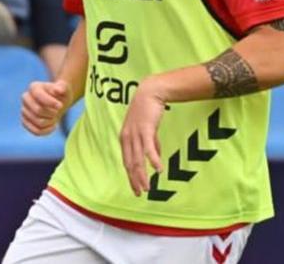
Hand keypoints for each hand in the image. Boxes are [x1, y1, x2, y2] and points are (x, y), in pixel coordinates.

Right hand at [20, 78, 70, 135]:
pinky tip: (53, 126)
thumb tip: (59, 90)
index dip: (51, 102)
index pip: (38, 95)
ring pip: (38, 122)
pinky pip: (36, 131)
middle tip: (58, 112)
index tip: (61, 106)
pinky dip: (47, 131)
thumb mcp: (65, 89)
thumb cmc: (61, 95)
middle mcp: (25, 98)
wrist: (57, 103)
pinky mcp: (25, 122)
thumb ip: (63, 87)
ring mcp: (24, 110)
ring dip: (51, 122)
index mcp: (34, 87)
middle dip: (52, 113)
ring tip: (55, 117)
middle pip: (38, 110)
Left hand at [120, 79, 166, 196]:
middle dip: (135, 180)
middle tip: (140, 193)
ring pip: (138, 159)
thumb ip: (151, 143)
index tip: (136, 188)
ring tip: (147, 187)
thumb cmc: (148, 109)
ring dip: (142, 175)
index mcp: (125, 139)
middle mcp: (127, 138)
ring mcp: (135, 134)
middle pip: (130, 164)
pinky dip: (153, 160)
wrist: (150, 91)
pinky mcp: (145, 129)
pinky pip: (149, 148)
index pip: (127, 162)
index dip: (131, 176)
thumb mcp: (147, 129)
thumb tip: (155, 157)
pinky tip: (158, 170)